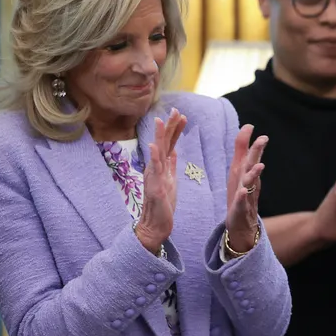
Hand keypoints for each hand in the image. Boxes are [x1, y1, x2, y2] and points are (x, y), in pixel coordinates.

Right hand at [136, 108, 183, 254]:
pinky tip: (153, 146)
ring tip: (161, 121)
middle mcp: (156, 169)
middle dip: (169, 127)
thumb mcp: (170, 181)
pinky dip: (154, 157)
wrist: (156, 225)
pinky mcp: (155, 187)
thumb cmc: (163, 204)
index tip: (181, 115)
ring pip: (157, 153)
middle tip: (176, 110)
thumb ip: (169, 166)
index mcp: (162, 167)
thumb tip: (172, 151)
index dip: (175, 130)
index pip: (169, 144)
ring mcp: (154, 177)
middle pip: (163, 143)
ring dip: (159, 136)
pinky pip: (154, 171)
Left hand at [225, 124, 267, 253]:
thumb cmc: (240, 194)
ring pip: (251, 183)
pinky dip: (242, 197)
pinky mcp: (241, 208)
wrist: (241, 224)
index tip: (251, 126)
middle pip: (253, 164)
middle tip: (263, 139)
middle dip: (257, 152)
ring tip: (259, 166)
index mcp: (246, 171)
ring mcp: (246, 195)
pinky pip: (242, 202)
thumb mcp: (239, 169)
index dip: (249, 141)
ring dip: (254, 174)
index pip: (249, 154)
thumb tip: (247, 127)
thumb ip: (242, 149)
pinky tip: (242, 192)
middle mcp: (249, 181)